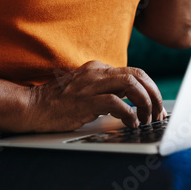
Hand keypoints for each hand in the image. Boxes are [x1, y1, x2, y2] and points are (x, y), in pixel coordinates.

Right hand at [22, 60, 165, 132]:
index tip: (156, 105)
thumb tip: (132, 101)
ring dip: (145, 103)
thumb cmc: (58, 102)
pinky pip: (115, 103)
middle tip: (157, 113)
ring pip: (130, 84)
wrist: (32, 106)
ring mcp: (90, 85)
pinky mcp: (84, 100)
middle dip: (153, 94)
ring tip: (147, 119)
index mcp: (98, 68)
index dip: (150, 88)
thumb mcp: (86, 89)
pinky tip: (131, 123)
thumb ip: (106, 89)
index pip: (134, 71)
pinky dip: (129, 113)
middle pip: (137, 74)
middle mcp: (96, 72)